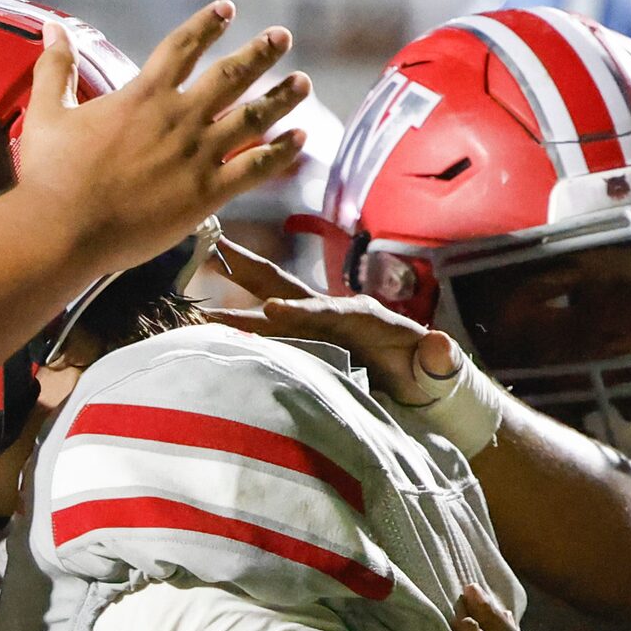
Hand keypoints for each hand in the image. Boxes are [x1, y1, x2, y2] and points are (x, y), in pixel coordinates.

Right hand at [16, 5, 311, 277]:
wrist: (63, 229)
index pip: (183, 46)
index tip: (227, 9)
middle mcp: (177, 118)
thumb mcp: (47, 113)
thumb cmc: (50, 176)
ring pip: (252, 117)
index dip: (207, 24)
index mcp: (143, 94)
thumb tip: (51, 29)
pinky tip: (301, 139)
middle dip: (259, 53)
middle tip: (282, 36)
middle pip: (230, 75)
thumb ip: (56, 69)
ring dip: (281, 97)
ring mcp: (196, 155)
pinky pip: (254, 168)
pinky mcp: (205, 193)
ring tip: (303, 82)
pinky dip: (279, 153)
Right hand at [206, 241, 464, 403]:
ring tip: (189, 300)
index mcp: (363, 316)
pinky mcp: (302, 344)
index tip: (271, 311)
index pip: (327, 311)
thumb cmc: (428, 375)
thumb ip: (439, 358)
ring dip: (230, 303)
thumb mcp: (437, 368)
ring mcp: (313, 327)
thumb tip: (440, 346)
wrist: (419, 385)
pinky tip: (205, 333)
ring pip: (265, 309)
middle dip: (249, 269)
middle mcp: (331, 313)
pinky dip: (236, 332)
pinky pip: (265, 336)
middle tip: (212, 246)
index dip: (300, 311)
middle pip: (284, 287)